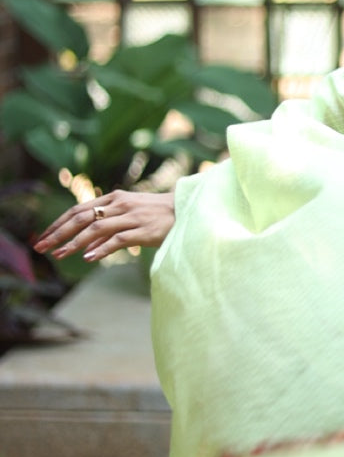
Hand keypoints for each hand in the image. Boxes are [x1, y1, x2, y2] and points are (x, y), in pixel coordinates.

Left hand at [34, 191, 175, 262]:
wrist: (189, 209)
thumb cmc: (158, 215)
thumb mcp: (130, 215)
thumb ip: (109, 226)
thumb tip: (86, 247)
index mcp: (114, 198)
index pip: (78, 209)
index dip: (58, 223)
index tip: (44, 237)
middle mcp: (120, 204)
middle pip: (81, 217)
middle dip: (58, 232)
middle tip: (41, 247)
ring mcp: (131, 217)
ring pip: (95, 228)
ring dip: (74, 243)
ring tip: (59, 255)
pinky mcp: (143, 230)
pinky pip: (117, 239)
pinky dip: (101, 248)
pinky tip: (88, 258)